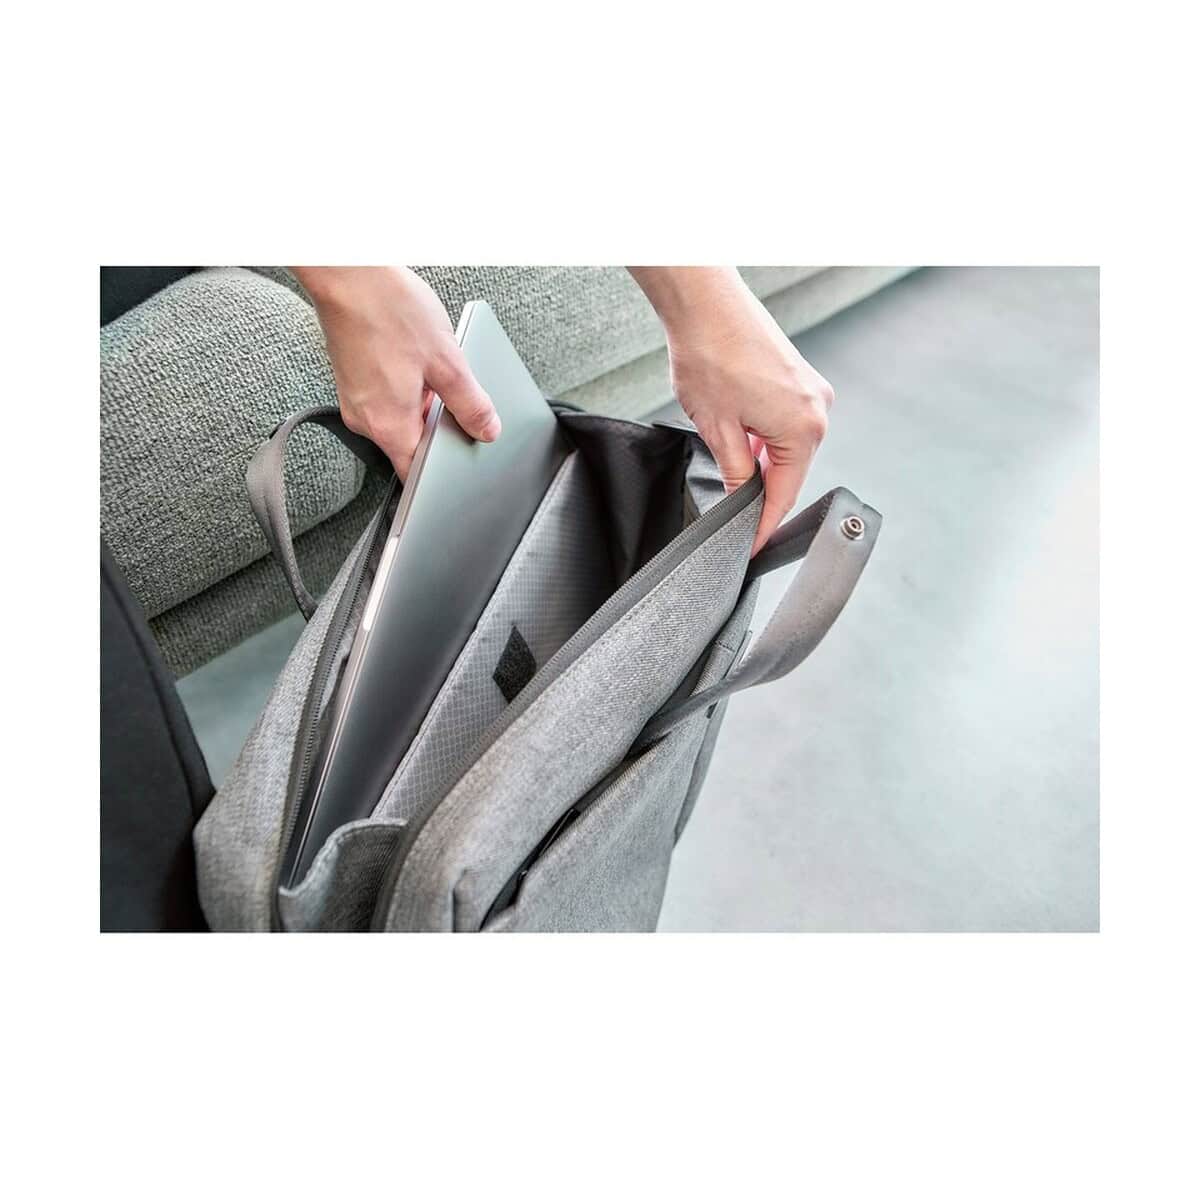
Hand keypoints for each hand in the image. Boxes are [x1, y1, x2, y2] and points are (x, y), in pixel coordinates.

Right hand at [292, 267, 500, 478]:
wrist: (346, 272)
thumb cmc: (389, 309)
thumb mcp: (447, 361)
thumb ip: (470, 403)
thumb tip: (487, 429)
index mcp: (389, 425)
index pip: (416, 474)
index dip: (441, 473)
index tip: (460, 461)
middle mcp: (365, 419)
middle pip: (409, 445)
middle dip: (437, 429)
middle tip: (455, 400)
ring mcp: (355, 400)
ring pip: (399, 419)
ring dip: (422, 404)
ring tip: (432, 368)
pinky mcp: (352, 381)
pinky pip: (386, 399)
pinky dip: (407, 389)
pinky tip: (416, 359)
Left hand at [629, 267, 831, 553]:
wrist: (704, 302)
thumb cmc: (709, 355)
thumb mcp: (717, 429)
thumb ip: (735, 472)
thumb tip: (741, 499)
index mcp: (803, 429)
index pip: (784, 494)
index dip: (763, 525)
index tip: (749, 548)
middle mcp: (817, 409)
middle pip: (791, 471)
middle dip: (763, 496)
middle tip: (735, 524)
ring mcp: (811, 390)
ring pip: (787, 447)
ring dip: (762, 465)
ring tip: (731, 481)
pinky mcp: (798, 377)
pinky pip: (785, 423)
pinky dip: (765, 440)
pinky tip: (740, 443)